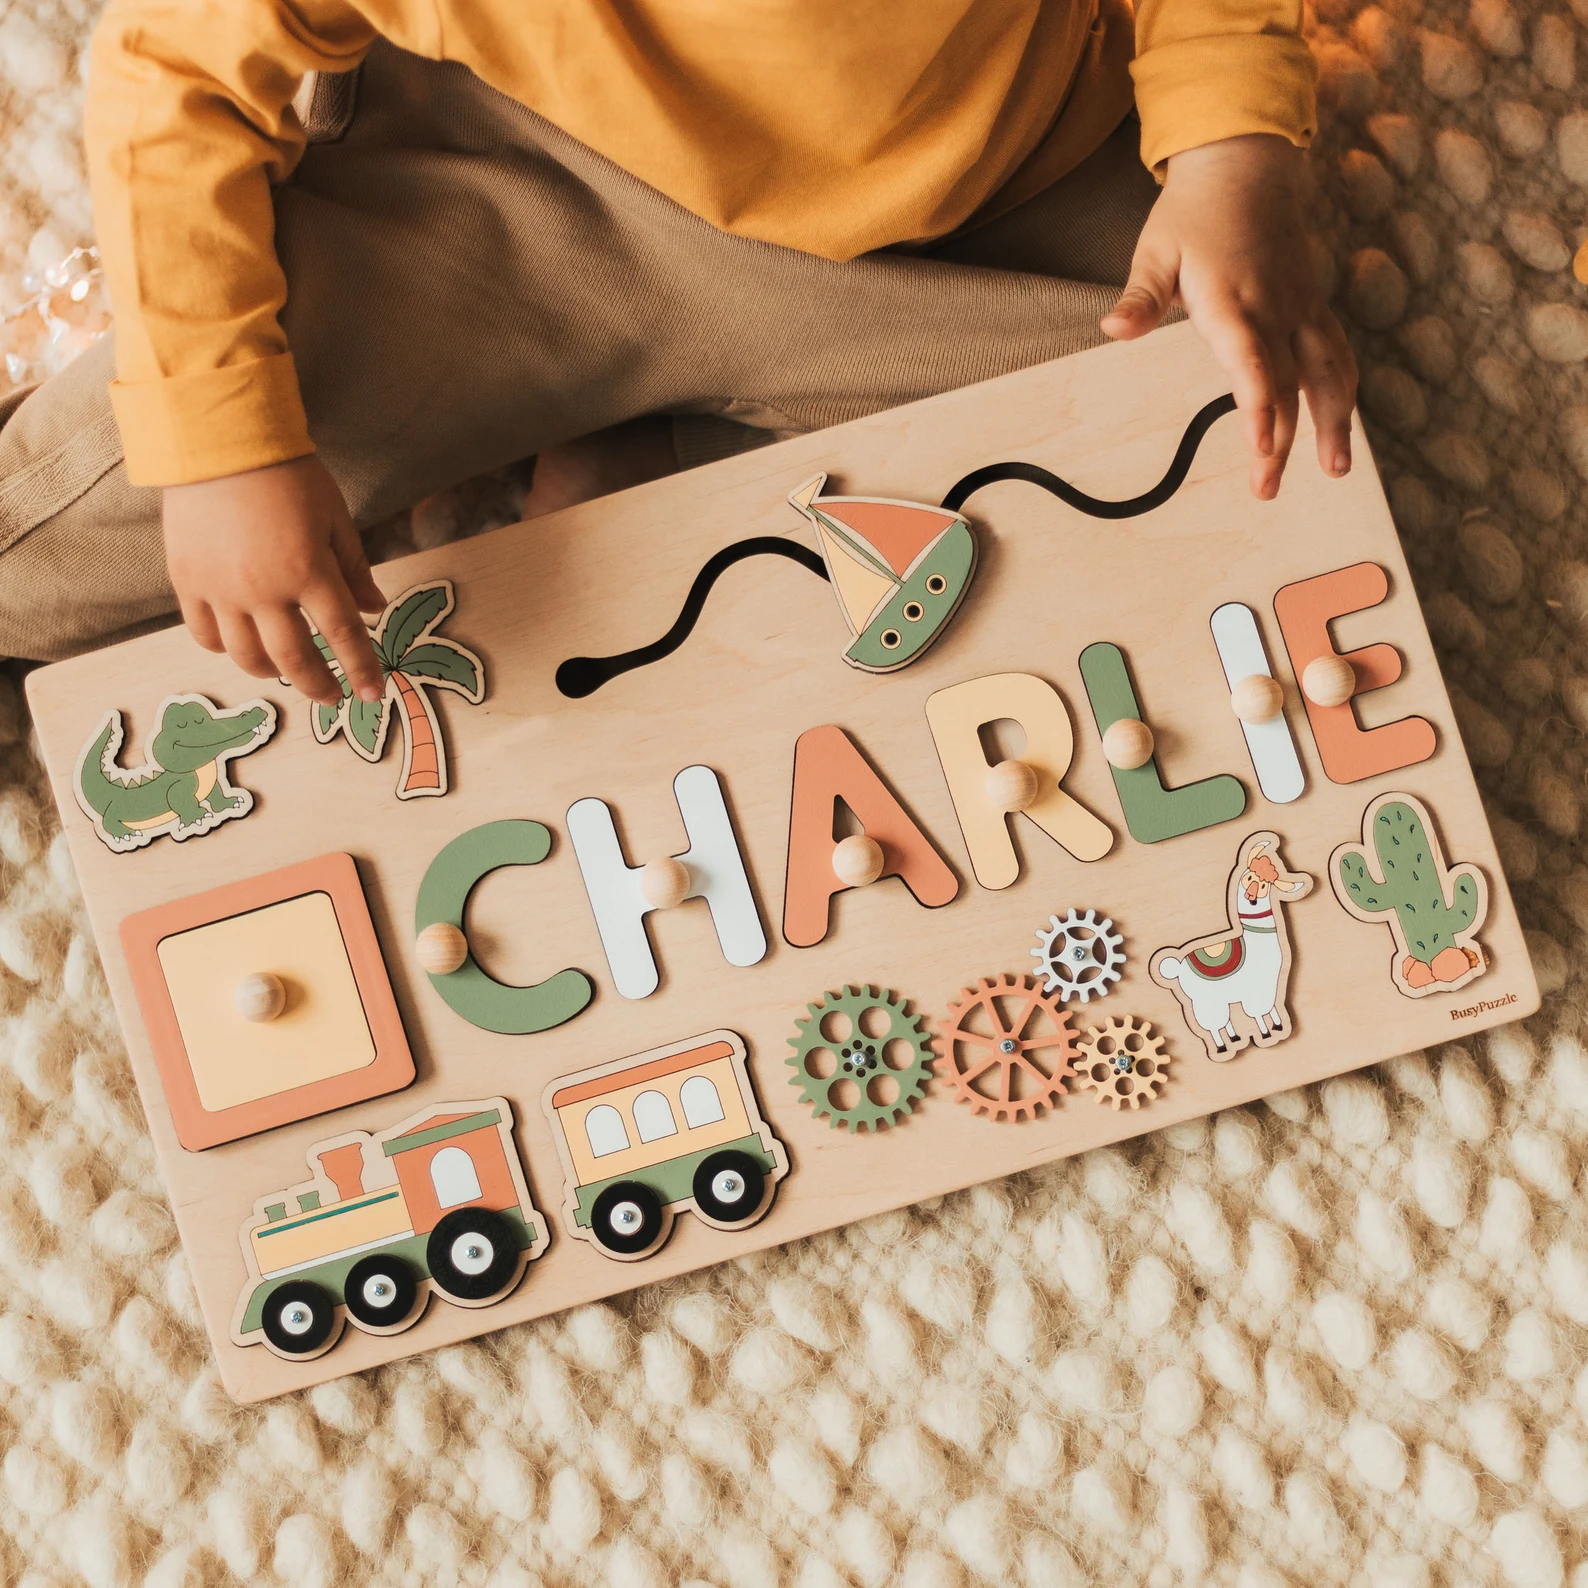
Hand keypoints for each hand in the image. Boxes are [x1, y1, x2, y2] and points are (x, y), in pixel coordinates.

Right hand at [163, 456, 386, 707]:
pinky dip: (225, 648)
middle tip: (332, 696)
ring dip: (272, 672)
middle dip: (318, 685)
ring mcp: (220, 589)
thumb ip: (354, 569)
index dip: (362, 670)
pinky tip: (242, 645)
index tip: (373, 694)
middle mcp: (263, 589)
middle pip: (294, 659)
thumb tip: (374, 610)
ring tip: (287, 671)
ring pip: (246, 655)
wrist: (219, 441)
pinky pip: (204, 633)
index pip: (343, 636)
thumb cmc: (287, 476)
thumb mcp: (335, 518)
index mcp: (308, 571)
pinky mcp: (187, 581)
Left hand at [1101, 133, 1357, 499]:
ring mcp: (1301, 307)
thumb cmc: (1191, 215)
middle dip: (1280, 440)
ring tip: (1335, 470)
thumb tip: (1113, 328)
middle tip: (1265, 489)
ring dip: (1334, 422)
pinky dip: (1342, 393)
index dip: (1258, 405)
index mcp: (1231, 300)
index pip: (1250, 362)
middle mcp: (1274, 308)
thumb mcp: (1155, 252)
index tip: (1258, 446)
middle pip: (1288, 382)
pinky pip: (1336, 354)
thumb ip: (1139, 298)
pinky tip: (1340, 430)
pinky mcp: (1313, 306)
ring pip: (1328, 370)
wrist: (1246, 166)